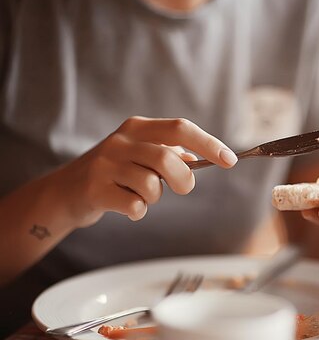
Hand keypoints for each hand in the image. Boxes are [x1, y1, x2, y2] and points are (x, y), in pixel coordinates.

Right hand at [54, 116, 237, 226]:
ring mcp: (105, 164)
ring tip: (143, 196)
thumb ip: (170, 153)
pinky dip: (139, 211)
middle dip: (183, 179)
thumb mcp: (140, 154)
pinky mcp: (95, 189)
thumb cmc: (115, 173)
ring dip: (156, 197)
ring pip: (151, 184)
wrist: (66, 192)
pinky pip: (134, 205)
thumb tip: (200, 158)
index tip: (231, 160)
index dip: (209, 144)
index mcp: (137, 128)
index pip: (180, 129)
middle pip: (167, 158)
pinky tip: (128, 207)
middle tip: (182, 188)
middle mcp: (121, 141)